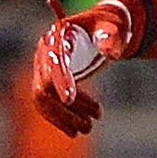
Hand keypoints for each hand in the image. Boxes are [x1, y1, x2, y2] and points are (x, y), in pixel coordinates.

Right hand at [30, 0, 144, 136]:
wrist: (98, 28)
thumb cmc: (107, 27)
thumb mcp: (113, 28)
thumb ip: (112, 37)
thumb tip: (111, 54)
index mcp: (59, 35)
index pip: (55, 60)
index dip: (60, 79)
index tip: (70, 99)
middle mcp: (45, 51)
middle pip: (45, 85)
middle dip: (66, 108)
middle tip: (91, 123)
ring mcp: (43, 66)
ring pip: (44, 99)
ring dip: (64, 117)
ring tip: (88, 128)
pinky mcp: (46, 79)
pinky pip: (46, 103)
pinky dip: (60, 118)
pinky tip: (76, 130)